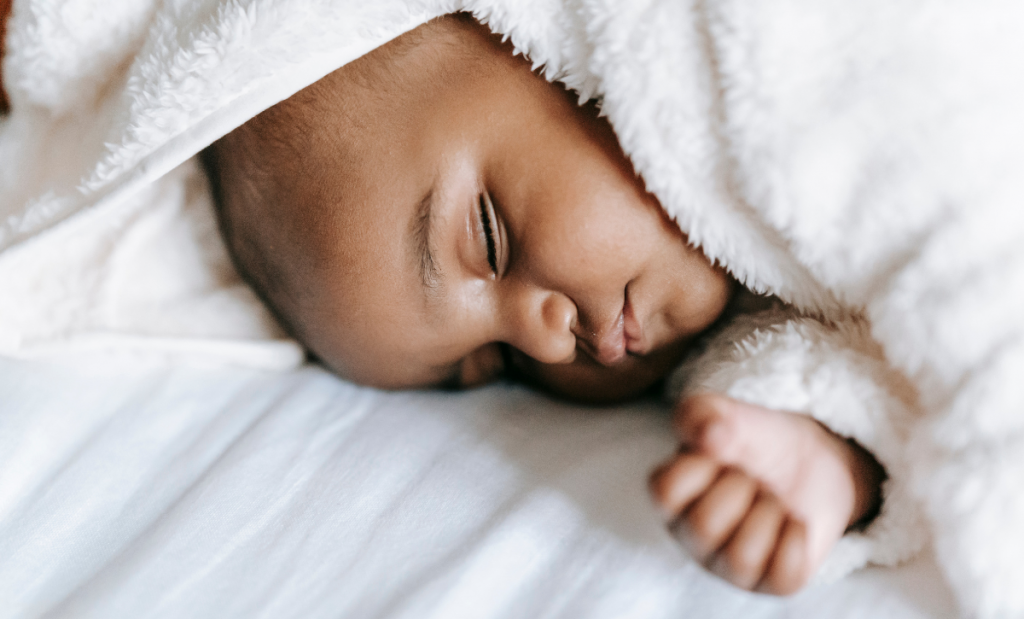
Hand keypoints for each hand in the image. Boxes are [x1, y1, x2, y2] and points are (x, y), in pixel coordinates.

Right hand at [649, 394, 883, 593]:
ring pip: (740, 559)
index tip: (720, 449)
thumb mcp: (724, 414)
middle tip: (752, 475)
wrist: (808, 461)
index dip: (701, 464)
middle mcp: (691, 537)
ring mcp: (728, 565)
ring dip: (768, 514)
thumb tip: (708, 436)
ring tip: (773, 500)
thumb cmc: (752, 441)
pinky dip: (795, 539)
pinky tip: (793, 521)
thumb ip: (702, 413)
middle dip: (741, 488)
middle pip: (703, 527)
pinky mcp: (770, 580)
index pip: (665, 491)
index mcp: (672, 497)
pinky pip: (782, 575)